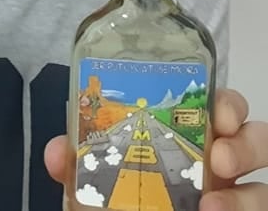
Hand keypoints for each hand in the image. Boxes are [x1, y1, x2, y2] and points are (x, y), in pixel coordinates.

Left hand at [44, 88, 267, 209]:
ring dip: (247, 196)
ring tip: (212, 206)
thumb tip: (58, 152)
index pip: (220, 110)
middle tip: (219, 156)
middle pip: (257, 140)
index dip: (228, 104)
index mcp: (185, 141)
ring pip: (265, 189)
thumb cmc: (113, 202)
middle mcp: (216, 167)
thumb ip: (77, 164)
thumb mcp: (92, 182)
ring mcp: (231, 198)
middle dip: (247, 143)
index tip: (217, 112)